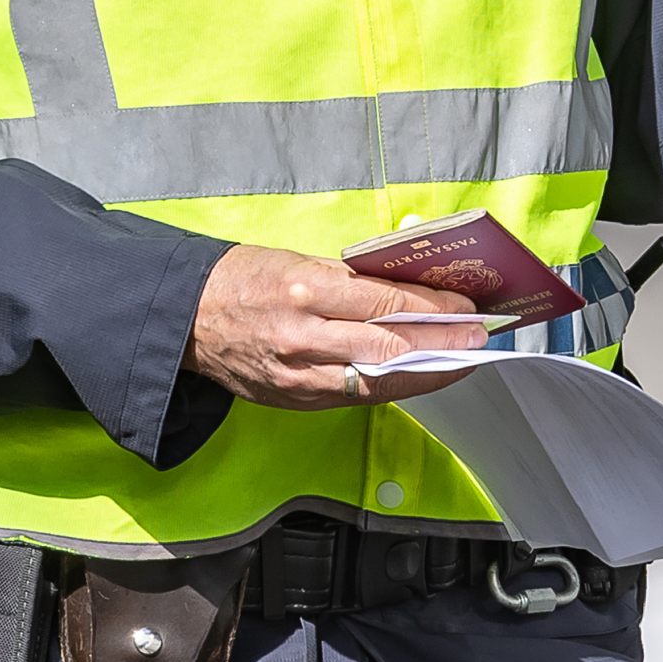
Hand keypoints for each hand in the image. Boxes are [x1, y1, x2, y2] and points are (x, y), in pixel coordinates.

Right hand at [185, 245, 483, 410]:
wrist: (185, 318)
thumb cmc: (242, 279)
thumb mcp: (295, 262)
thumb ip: (349, 279)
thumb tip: (406, 287)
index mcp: (303, 291)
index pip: (383, 302)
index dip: (431, 306)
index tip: (465, 305)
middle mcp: (302, 337)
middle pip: (388, 347)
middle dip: (441, 343)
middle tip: (478, 337)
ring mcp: (297, 375)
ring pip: (375, 380)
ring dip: (425, 372)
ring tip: (458, 361)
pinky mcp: (292, 400)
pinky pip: (352, 396)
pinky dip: (390, 386)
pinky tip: (416, 377)